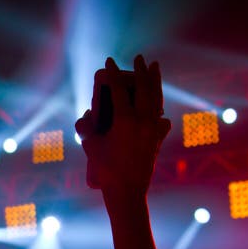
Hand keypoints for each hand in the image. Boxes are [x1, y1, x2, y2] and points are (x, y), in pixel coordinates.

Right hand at [75, 55, 170, 196]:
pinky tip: (157, 110)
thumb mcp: (90, 146)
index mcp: (125, 120)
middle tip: (140, 58)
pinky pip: (161, 119)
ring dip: (155, 82)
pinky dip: (158, 111)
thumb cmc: (105, 169)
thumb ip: (86, 127)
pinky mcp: (157, 139)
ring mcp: (153, 129)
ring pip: (157, 99)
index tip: (109, 61)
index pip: (118, 89)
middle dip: (141, 70)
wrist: (126, 190)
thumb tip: (87, 115)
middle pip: (144, 88)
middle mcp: (143, 121)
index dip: (112, 74)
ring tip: (155, 68)